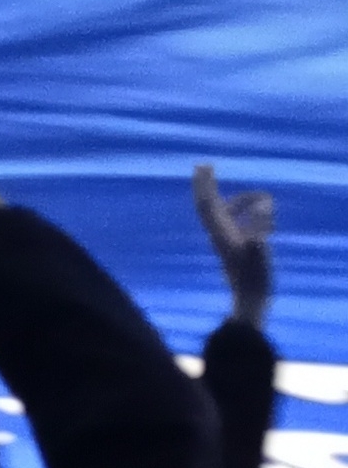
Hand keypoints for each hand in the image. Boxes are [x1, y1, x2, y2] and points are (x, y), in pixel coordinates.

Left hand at [192, 163, 273, 327]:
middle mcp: (218, 235)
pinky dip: (242, 214)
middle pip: (208, 205)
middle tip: (205, 166)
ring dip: (236, 201)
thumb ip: (261, 223)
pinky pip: (233, 224)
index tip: (204, 166)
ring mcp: (225, 242)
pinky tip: (256, 216)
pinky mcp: (233, 250)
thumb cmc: (255, 276)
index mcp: (221, 231)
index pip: (207, 203)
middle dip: (206, 185)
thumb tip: (264, 202)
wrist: (249, 301)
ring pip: (223, 214)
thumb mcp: (261, 247)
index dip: (205, 184)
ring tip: (261, 198)